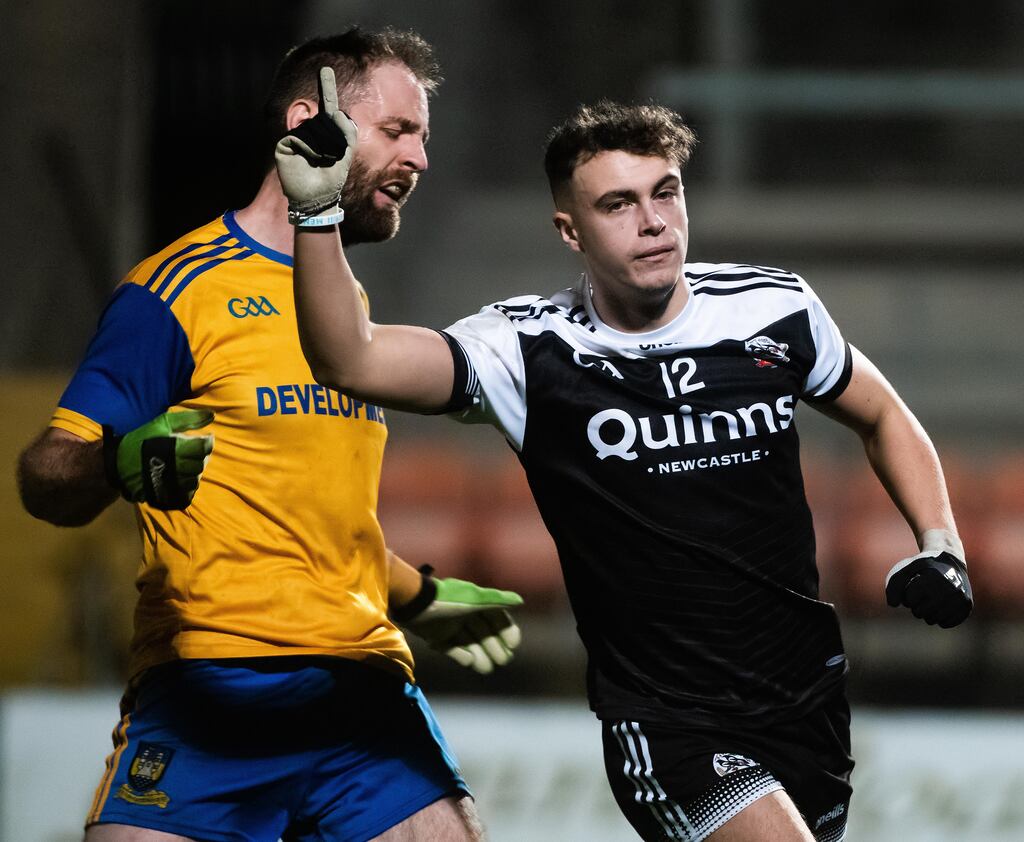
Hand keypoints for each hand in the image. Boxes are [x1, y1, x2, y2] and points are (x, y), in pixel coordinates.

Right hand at [103, 410, 213, 509]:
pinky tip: (179, 478)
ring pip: (195, 480)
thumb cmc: (141, 440)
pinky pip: (187, 494)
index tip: (201, 440)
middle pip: (201, 464)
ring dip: (193, 472)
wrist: (117, 464)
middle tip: (189, 452)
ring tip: (182, 464)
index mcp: (175, 448)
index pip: (205, 448)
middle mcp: (175, 467)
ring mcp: (171, 484)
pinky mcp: (167, 496)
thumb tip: (212, 414)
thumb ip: (188, 419)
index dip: (206, 443)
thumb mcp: (162, 423)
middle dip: (199, 457)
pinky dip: (187, 487)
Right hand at [275, 66, 358, 226]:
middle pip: (325, 120)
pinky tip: (308, 161)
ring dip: (323, 146)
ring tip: (321, 162)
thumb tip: (336, 113)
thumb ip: (347, 131)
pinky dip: (309, 150)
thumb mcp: (345, 154)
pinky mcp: (284, 144)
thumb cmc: (332, 178)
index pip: (326, 106)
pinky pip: (300, 138)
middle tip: (331, 158)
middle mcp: (309, 130)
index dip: (326, 87)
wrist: (317, 197)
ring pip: (314, 129)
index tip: (326, 69)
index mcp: (325, 131)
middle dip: (334, 140)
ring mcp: (296, 136)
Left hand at [393, 568, 523, 673]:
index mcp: (476, 603)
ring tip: (487, 669)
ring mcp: (451, 625)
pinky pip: (452, 648)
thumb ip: (497, 600)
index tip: (513, 644)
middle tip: (503, 661)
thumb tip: (519, 601)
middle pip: (485, 633)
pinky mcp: (437, 636)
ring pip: (470, 643)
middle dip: (495, 647)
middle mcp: (465, 614)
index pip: (497, 617)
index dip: (506, 630)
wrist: (415, 603)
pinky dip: (461, 655)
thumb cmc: (448, 600)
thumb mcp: (475, 599)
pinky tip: (470, 662)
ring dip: (480, 655)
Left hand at [885, 532, 972, 627]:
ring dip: (927, 614)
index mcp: (931, 580)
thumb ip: (894, 585)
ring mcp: (959, 598)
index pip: (909, 600)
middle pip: (920, 613)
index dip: (907, 596)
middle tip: (921, 597)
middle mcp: (947, 589)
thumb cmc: (925, 567)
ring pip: (933, 620)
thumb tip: (893, 605)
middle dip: (916, 607)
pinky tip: (940, 609)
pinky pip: (947, 623)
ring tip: (930, 602)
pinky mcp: (967, 606)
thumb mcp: (906, 569)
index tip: (913, 589)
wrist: (951, 562)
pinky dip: (941, 619)